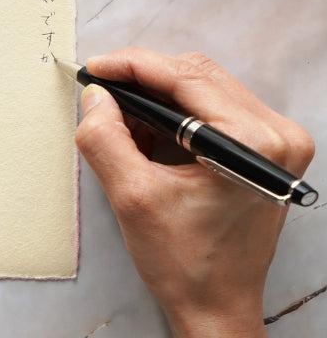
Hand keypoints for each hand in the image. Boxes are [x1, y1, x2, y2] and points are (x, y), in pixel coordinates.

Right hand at [75, 49, 314, 337]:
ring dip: (157, 94)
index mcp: (254, 143)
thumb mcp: (131, 197)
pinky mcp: (267, 147)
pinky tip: (147, 128)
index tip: (94, 68)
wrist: (218, 305)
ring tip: (122, 118)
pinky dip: (174, 109)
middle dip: (143, 78)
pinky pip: (212, 104)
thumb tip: (96, 95)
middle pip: (195, 74)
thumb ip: (105, 138)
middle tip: (102, 93)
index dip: (132, 65)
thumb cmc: (185, 262)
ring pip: (202, 85)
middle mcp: (276, 134)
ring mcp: (276, 139)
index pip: (184, 77)